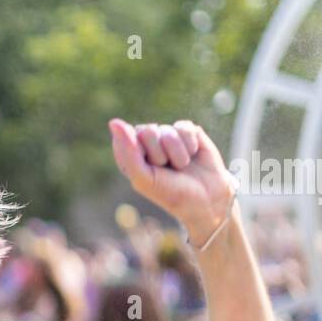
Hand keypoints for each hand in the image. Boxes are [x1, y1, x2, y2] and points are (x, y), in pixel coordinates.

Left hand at [108, 118, 235, 245]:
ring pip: (166, 131)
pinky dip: (190, 145)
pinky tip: (193, 155)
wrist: (208, 199)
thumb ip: (127, 152)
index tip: (149, 170)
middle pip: (146, 131)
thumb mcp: (144, 178)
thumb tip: (114, 122)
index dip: (140, 155)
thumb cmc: (172, 192)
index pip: (125, 139)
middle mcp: (146, 144)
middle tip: (167, 169)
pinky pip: (184, 127)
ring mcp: (167, 136)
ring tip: (181, 166)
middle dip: (159, 154)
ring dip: (177, 154)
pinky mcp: (186, 131)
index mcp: (130, 156)